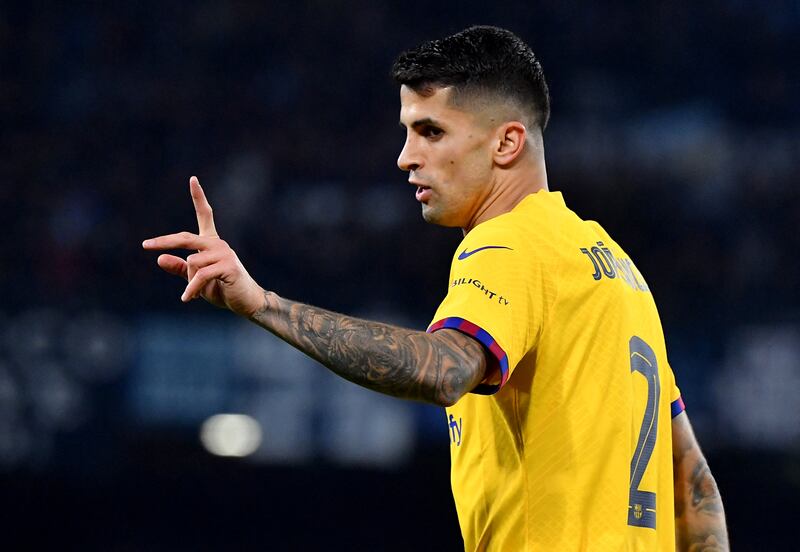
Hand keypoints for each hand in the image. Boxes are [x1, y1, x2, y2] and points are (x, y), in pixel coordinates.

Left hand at [142, 176, 266, 316]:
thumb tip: (159, 258)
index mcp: (211, 243)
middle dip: (165, 241)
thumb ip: (180, 268)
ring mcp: (225, 254)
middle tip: (146, 245)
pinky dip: (191, 289)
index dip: (199, 197)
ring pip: (193, 262)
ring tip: (192, 294)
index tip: (193, 179)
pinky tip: (187, 298)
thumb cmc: (222, 289)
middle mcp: (218, 244)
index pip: (205, 215)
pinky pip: (200, 276)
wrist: (246, 302)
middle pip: (186, 238)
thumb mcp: (195, 279)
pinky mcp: (228, 266)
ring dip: (189, 282)